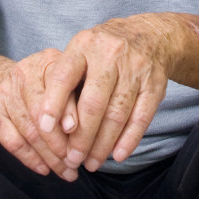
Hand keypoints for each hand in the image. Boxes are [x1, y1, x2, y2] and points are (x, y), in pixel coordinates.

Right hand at [0, 49, 86, 180]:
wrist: (7, 79)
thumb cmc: (52, 84)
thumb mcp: (71, 82)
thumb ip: (77, 100)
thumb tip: (73, 127)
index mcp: (47, 60)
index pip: (58, 88)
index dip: (68, 115)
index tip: (80, 139)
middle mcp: (23, 73)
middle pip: (40, 114)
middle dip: (60, 144)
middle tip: (76, 164)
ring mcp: (4, 92)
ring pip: (28, 132)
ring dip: (49, 157)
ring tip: (66, 172)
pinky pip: (12, 141)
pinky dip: (30, 159)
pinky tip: (45, 169)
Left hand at [38, 15, 173, 172]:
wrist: (149, 35)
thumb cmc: (102, 52)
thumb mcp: (79, 53)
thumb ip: (63, 82)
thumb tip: (48, 124)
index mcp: (84, 45)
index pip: (64, 76)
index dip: (52, 104)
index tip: (43, 129)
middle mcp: (110, 54)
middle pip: (93, 103)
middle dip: (81, 137)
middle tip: (71, 159)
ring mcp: (136, 68)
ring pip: (117, 114)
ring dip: (103, 145)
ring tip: (91, 163)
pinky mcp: (156, 84)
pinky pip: (142, 117)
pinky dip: (129, 140)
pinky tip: (118, 155)